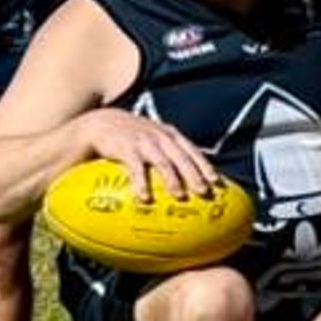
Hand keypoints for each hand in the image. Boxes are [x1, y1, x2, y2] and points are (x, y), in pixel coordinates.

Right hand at [84, 108, 221, 203]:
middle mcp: (161, 137)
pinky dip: (142, 184)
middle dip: (195, 175)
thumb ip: (168, 152)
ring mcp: (145, 142)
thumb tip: (184, 180)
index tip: (217, 182)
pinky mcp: (127, 148)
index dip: (206, 166)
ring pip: (164, 162)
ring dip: (173, 180)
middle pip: (183, 157)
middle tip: (204, 192)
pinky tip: (144, 198)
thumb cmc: (133, 135)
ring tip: (180, 196)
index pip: (193, 150)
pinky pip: (136, 168)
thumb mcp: (154, 137)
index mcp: (171, 135)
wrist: (103, 122)